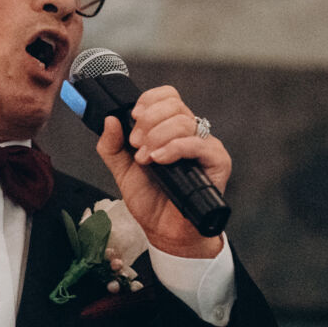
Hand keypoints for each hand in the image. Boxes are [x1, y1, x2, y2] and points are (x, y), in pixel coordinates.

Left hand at [95, 86, 230, 257]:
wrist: (165, 230)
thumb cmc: (150, 200)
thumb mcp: (122, 169)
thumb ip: (111, 145)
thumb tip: (109, 120)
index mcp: (169, 128)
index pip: (167, 95)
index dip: (149, 101)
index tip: (133, 118)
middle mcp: (189, 133)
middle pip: (175, 105)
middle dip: (148, 121)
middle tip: (136, 145)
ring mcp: (204, 146)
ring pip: (184, 121)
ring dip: (158, 137)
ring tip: (146, 158)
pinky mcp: (217, 161)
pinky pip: (198, 144)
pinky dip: (174, 148)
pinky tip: (159, 159)